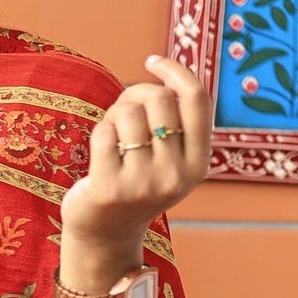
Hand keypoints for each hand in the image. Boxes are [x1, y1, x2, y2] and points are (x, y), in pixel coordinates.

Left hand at [58, 53, 211, 268]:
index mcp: (198, 164)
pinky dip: (99, 132)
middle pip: (160, 99)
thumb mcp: (170, 158)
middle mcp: (176, 175)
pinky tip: (100, 153)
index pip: (197, 99)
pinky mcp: (110, 189)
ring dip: (114, 116)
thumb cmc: (136, 183)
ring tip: (113, 139)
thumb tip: (164, 71)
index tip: (152, 60)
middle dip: (136, 95)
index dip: (176, 71)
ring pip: (129, 112)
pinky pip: (103, 132)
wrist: (105, 236)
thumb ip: (176, 119)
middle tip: (124, 115)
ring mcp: (143, 184)